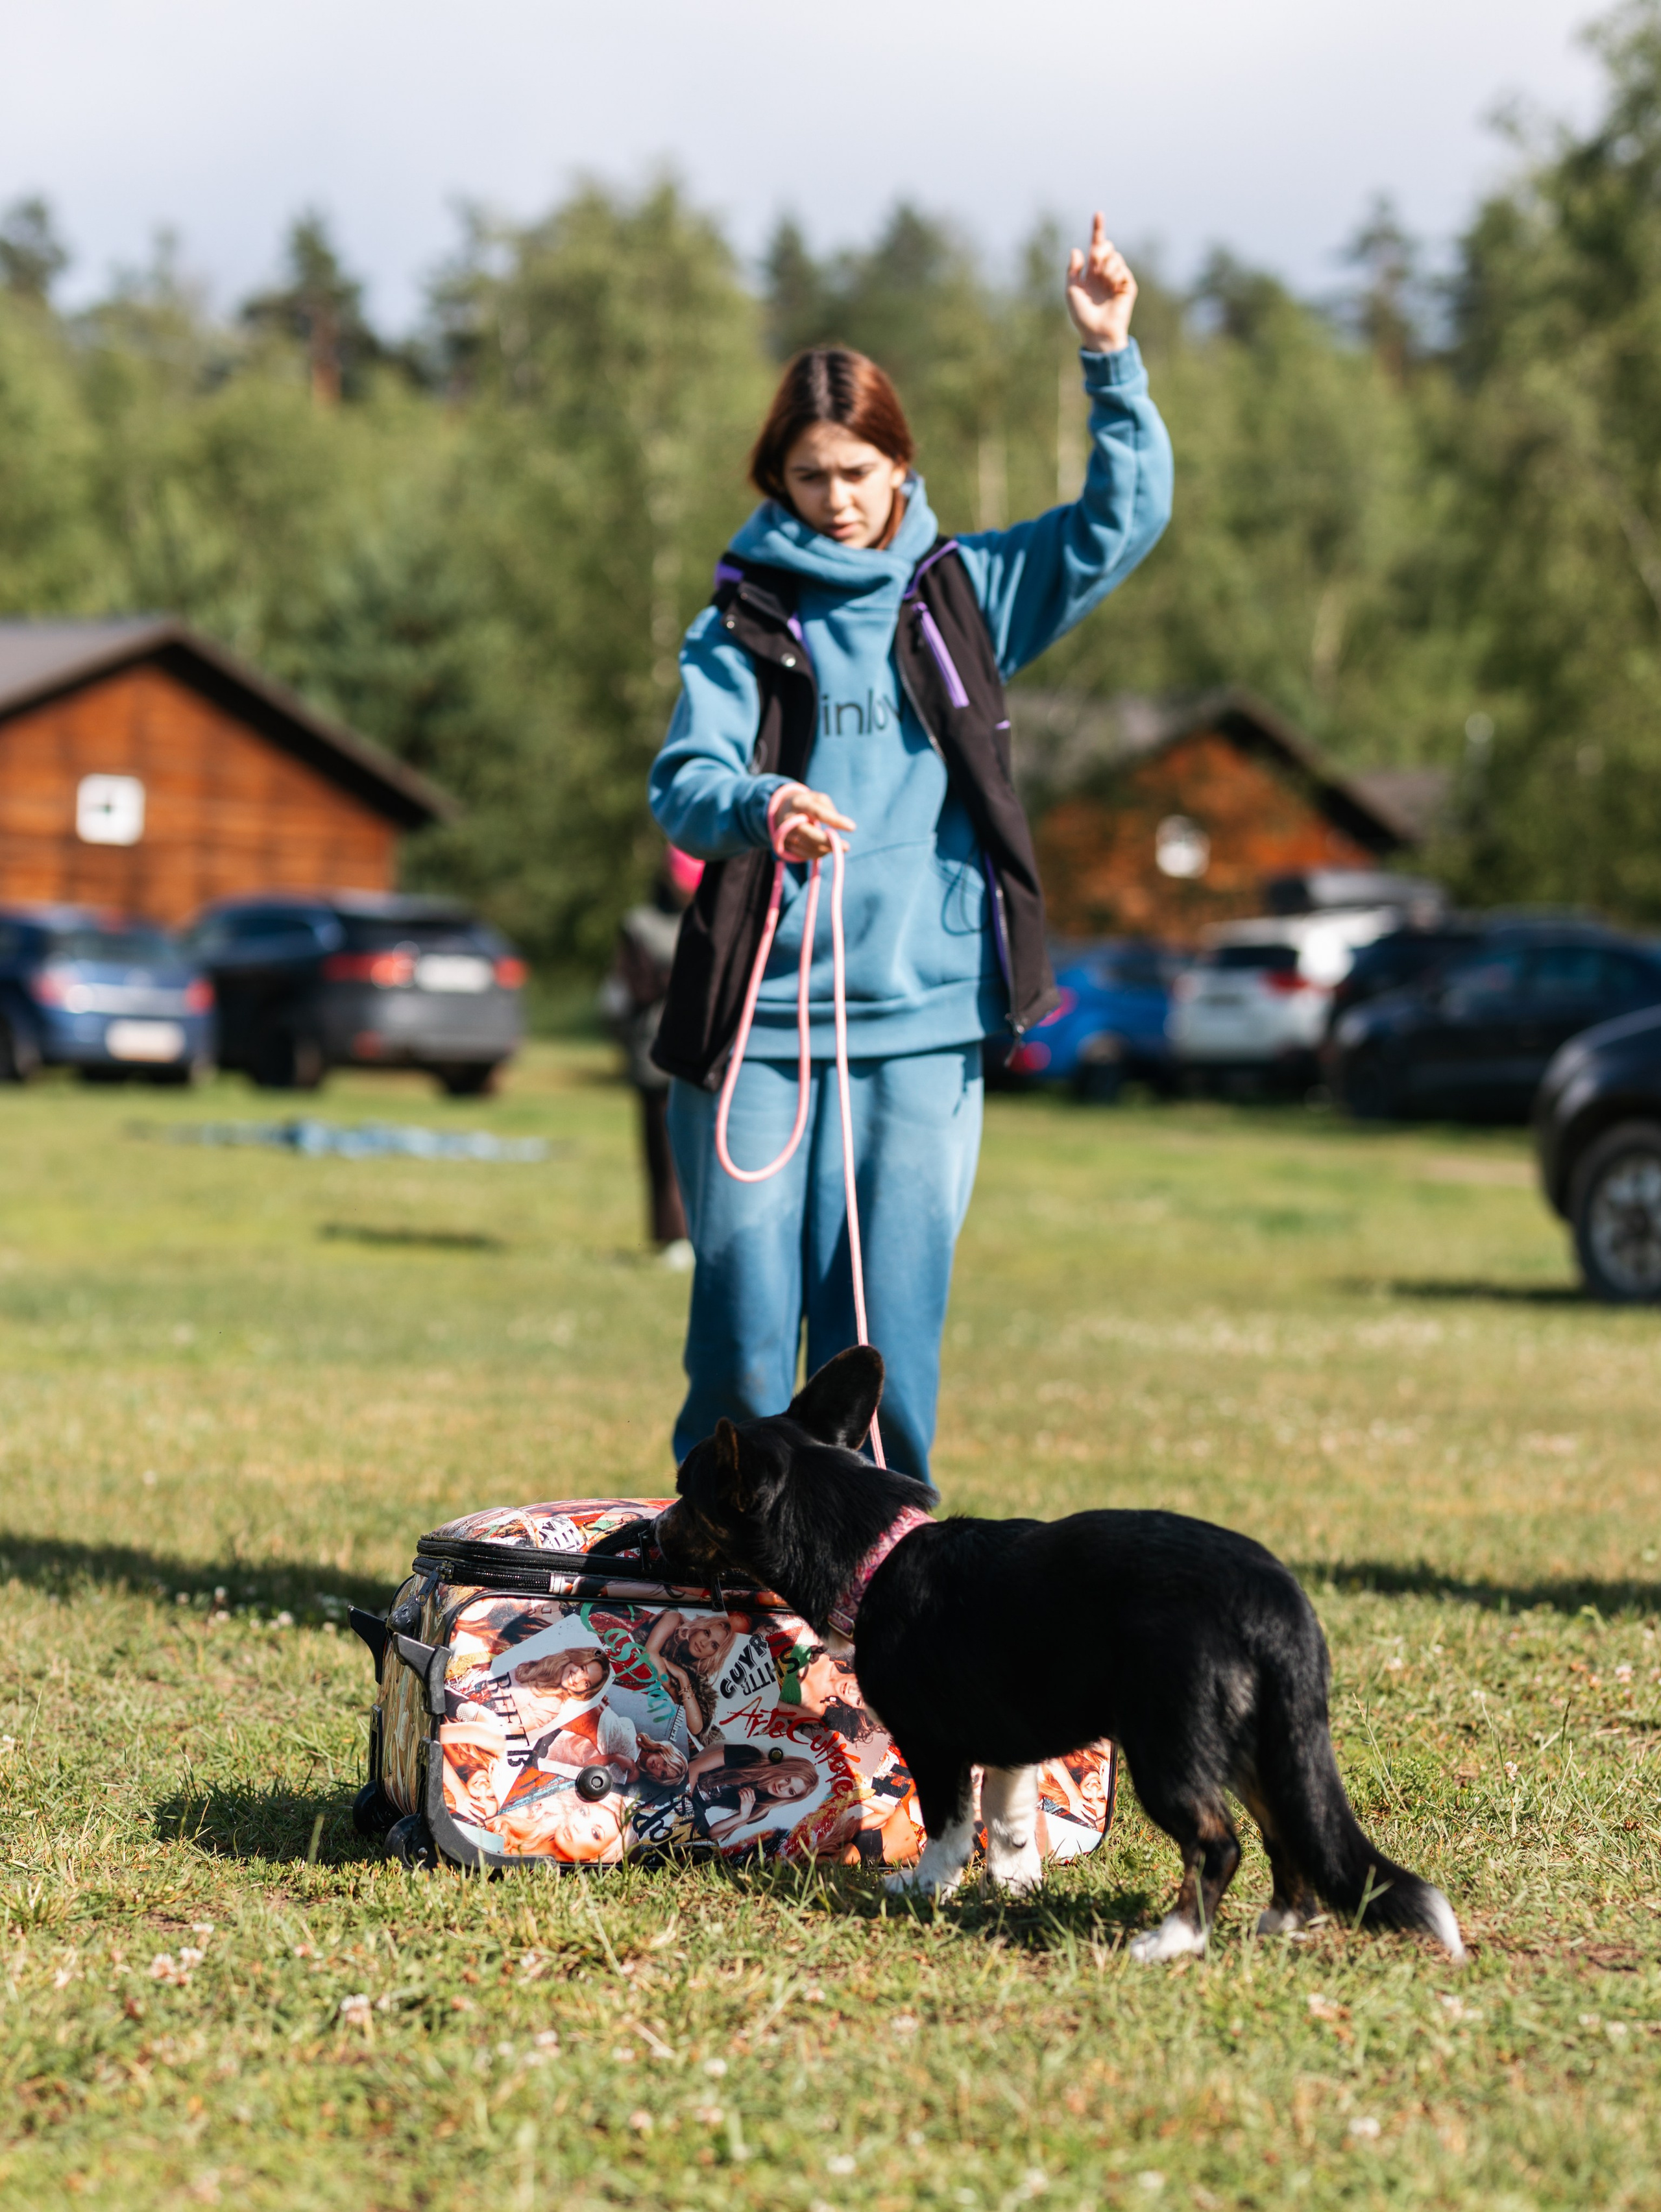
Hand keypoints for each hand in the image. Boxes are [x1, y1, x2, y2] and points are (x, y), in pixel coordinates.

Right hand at [772, 785, 854, 862]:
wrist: (779, 811)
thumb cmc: (805, 803)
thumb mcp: (816, 798)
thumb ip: (828, 808)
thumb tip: (838, 824)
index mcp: (798, 804)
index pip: (818, 813)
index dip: (835, 820)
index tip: (852, 827)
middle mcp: (789, 820)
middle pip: (810, 835)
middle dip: (829, 842)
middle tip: (847, 847)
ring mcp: (786, 835)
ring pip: (809, 847)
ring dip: (826, 849)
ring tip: (838, 846)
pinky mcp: (785, 846)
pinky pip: (805, 854)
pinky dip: (818, 853)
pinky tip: (826, 849)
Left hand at [1065, 213, 1136, 353]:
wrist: (1097, 332)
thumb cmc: (1082, 315)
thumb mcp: (1071, 290)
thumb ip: (1073, 270)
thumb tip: (1076, 249)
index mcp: (1091, 272)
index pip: (1095, 246)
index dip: (1097, 230)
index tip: (1098, 213)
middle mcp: (1105, 272)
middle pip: (1106, 246)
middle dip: (1100, 249)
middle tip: (1095, 262)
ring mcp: (1117, 278)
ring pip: (1114, 255)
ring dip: (1106, 265)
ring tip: (1103, 281)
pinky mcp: (1128, 284)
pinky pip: (1121, 267)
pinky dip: (1114, 274)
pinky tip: (1112, 287)